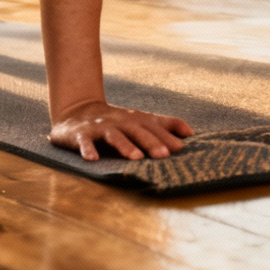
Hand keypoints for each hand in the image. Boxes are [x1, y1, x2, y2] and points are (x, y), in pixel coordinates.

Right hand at [49, 100, 193, 161]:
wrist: (78, 110)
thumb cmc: (118, 121)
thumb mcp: (141, 120)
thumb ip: (165, 125)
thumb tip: (191, 132)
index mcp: (136, 119)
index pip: (154, 127)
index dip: (168, 137)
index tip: (182, 148)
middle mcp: (120, 122)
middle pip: (137, 131)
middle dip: (151, 142)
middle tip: (164, 155)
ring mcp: (101, 127)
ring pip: (114, 136)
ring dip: (125, 146)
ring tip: (136, 157)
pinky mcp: (81, 134)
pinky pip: (84, 142)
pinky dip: (88, 149)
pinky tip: (92, 159)